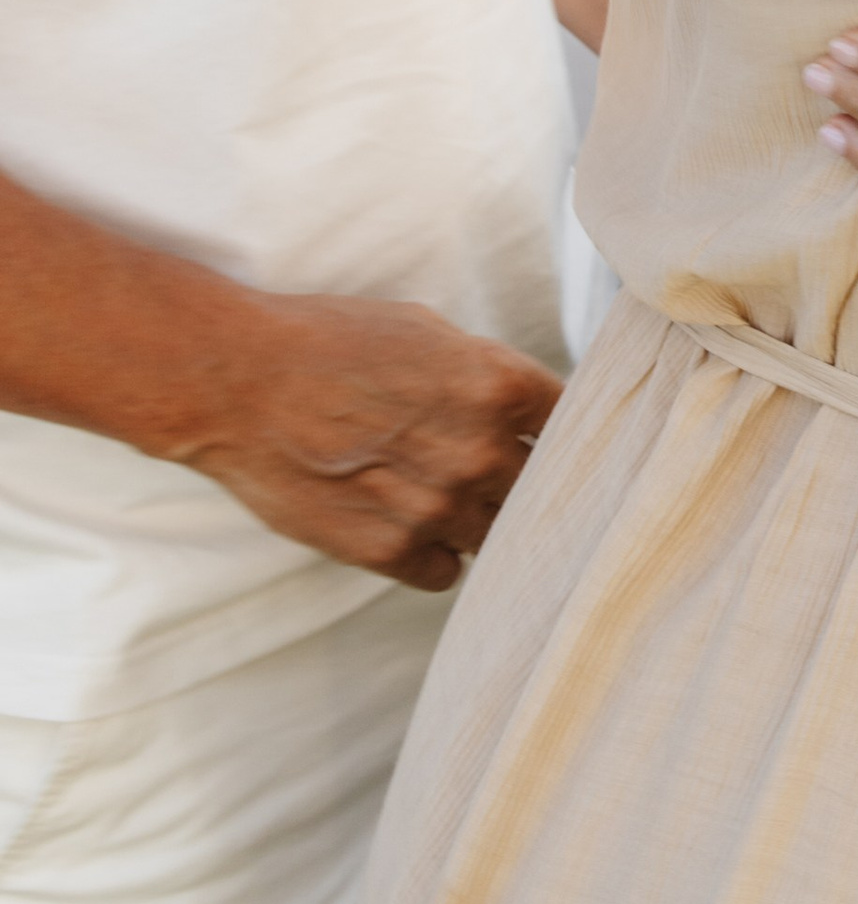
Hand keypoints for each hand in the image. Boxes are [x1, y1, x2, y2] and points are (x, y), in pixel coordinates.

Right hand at [173, 293, 563, 592]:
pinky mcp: (390, 551)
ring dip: (477, 519)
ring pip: (497, 535)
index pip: (571, 424)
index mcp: (498, 384)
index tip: (544, 438)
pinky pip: (445, 571)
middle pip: (540, 487)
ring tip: (438, 494)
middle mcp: (479, 450)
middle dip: (519, 478)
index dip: (559, 432)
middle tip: (486, 469)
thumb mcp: (425, 332)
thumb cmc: (328, 343)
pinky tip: (408, 524)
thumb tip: (518, 406)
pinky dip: (434, 554)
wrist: (239, 383)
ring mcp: (437, 507)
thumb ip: (484, 374)